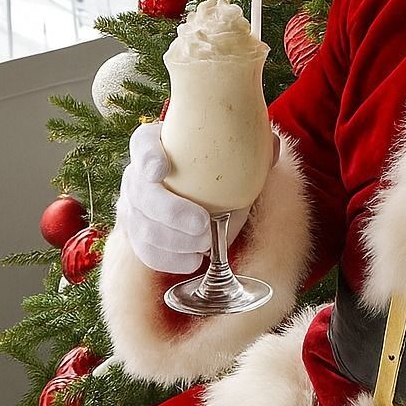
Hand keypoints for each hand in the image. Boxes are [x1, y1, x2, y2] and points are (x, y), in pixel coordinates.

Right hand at [116, 122, 274, 273]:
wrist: (200, 189)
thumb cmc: (216, 164)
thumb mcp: (232, 150)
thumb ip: (251, 147)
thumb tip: (273, 146)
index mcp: (156, 144)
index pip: (143, 144)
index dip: (146, 157)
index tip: (160, 170)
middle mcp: (137, 174)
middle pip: (141, 193)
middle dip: (170, 212)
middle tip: (203, 225)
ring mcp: (132, 206)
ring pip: (141, 227)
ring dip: (173, 242)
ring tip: (205, 246)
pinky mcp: (136, 234)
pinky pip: (144, 252)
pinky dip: (167, 260)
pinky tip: (193, 261)